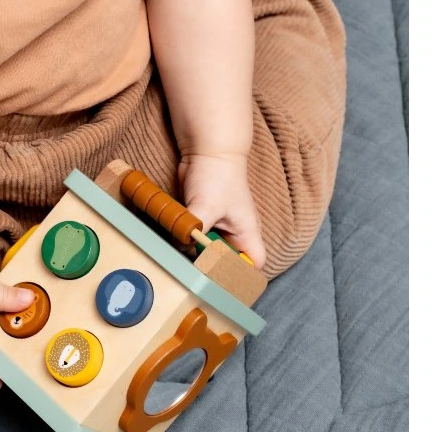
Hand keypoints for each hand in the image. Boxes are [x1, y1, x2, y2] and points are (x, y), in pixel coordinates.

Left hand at [178, 153, 266, 268]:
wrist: (206, 150)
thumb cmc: (218, 175)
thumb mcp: (206, 207)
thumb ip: (195, 232)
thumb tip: (181, 247)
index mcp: (247, 233)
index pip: (254, 264)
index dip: (243, 276)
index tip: (223, 280)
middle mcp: (234, 234)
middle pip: (228, 263)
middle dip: (214, 269)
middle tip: (196, 273)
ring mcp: (217, 227)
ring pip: (208, 253)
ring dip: (196, 255)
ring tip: (184, 258)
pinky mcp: (202, 221)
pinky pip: (195, 240)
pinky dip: (187, 242)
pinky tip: (177, 243)